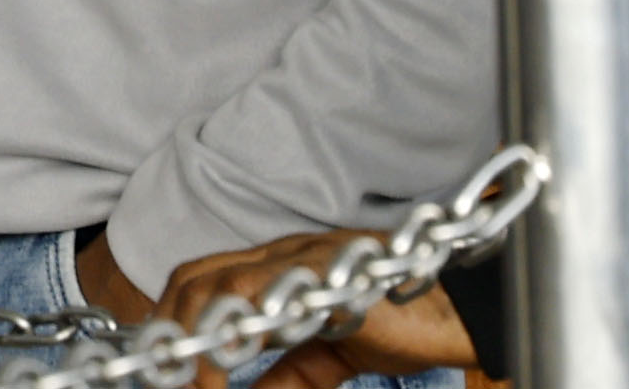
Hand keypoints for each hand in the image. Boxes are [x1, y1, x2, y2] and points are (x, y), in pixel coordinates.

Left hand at [114, 226, 490, 388]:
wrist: (461, 311)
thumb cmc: (402, 325)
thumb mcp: (328, 359)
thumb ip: (285, 377)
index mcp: (280, 267)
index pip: (203, 279)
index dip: (176, 320)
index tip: (167, 366)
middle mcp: (279, 253)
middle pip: (193, 275)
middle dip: (168, 326)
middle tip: (166, 378)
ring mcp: (294, 257)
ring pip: (208, 281)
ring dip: (186, 337)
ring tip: (192, 385)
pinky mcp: (311, 268)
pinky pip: (245, 292)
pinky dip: (220, 338)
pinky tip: (216, 378)